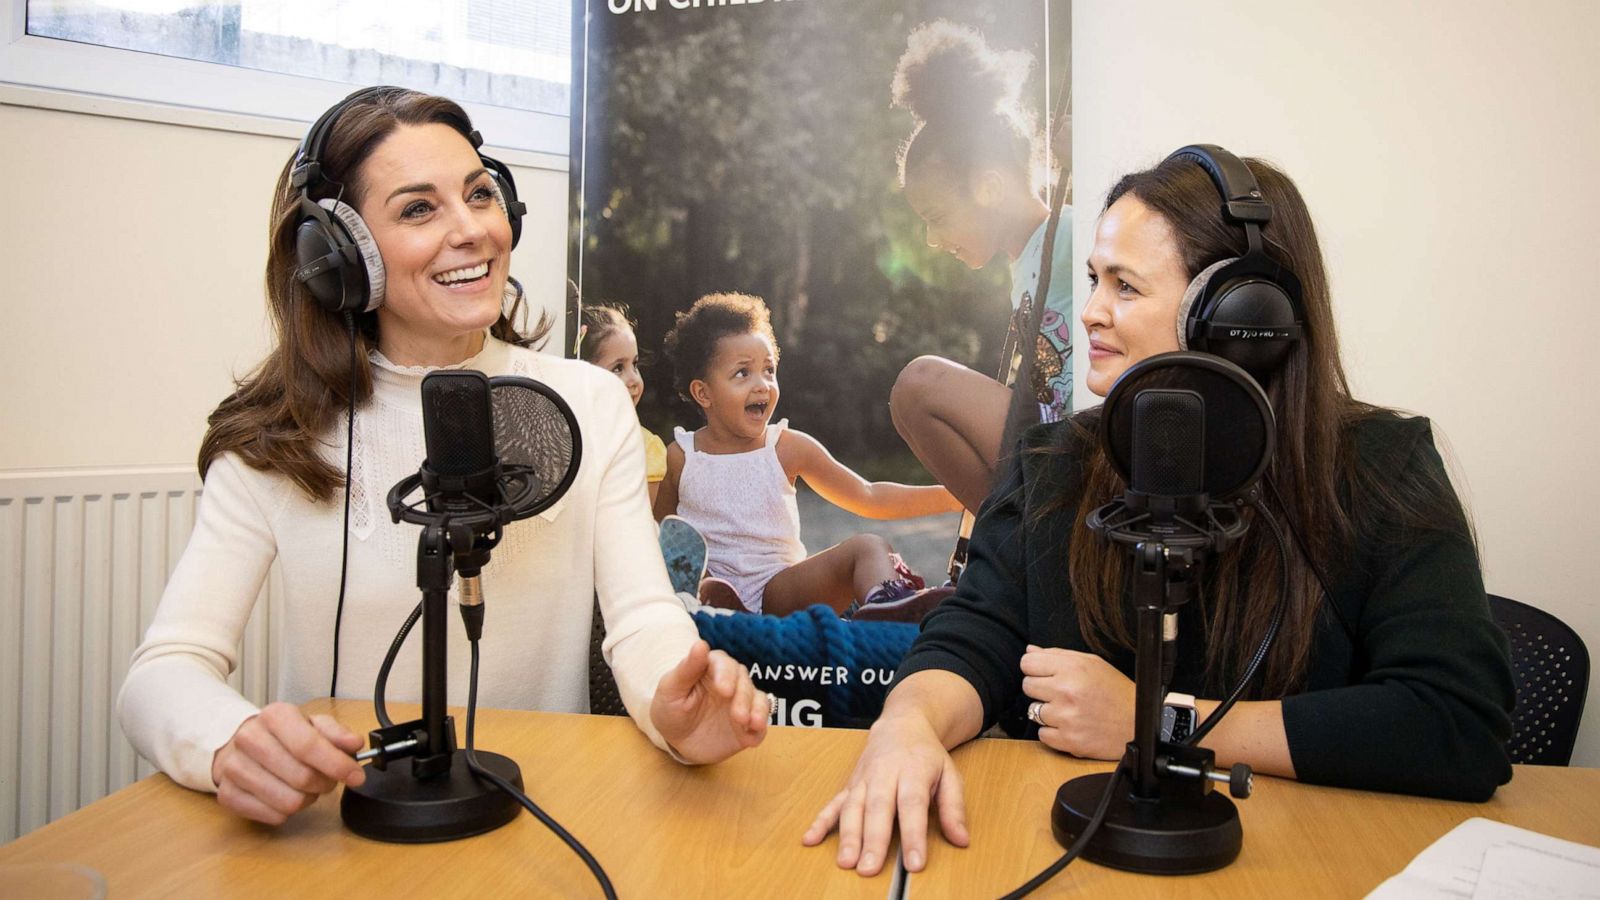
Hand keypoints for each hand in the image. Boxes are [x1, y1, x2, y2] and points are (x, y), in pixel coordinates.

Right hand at [210, 702, 366, 824]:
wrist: (238, 743)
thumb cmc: (282, 735)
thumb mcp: (311, 724)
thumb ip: (336, 733)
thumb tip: (355, 744)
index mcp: (275, 716)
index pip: (309, 746)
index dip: (337, 765)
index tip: (356, 776)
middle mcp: (250, 739)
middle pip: (302, 778)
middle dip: (325, 784)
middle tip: (327, 780)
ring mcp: (234, 768)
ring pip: (288, 802)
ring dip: (307, 799)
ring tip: (304, 787)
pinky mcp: (227, 794)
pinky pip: (272, 816)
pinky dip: (287, 811)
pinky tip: (284, 794)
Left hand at [650, 640, 768, 763]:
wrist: (676, 740)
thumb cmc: (670, 709)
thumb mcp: (670, 690)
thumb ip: (687, 669)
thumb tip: (701, 644)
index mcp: (712, 668)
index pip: (724, 664)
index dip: (726, 675)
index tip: (724, 690)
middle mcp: (732, 682)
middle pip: (744, 681)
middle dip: (743, 697)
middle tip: (737, 715)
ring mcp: (742, 702)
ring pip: (758, 698)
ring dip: (757, 710)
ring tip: (752, 723)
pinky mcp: (749, 723)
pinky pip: (761, 722)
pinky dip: (761, 728)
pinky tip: (753, 737)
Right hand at [802, 713, 967, 876]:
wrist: (901, 723)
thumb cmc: (926, 754)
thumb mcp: (950, 774)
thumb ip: (954, 808)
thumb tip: (962, 840)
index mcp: (913, 771)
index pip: (913, 806)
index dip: (913, 836)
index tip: (913, 863)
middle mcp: (885, 773)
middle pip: (877, 808)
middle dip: (873, 840)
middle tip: (869, 869)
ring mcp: (863, 779)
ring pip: (853, 807)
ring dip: (847, 835)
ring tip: (846, 862)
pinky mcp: (850, 784)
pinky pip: (833, 803)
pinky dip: (820, 821)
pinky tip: (810, 839)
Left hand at [1020, 645, 1134, 759]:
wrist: (1138, 724)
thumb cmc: (1115, 692)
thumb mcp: (1092, 663)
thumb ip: (1058, 655)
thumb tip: (1030, 651)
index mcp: (1072, 669)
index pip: (1027, 663)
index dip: (1035, 668)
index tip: (1046, 674)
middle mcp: (1067, 691)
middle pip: (1027, 686)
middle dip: (1041, 689)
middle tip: (1061, 693)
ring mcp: (1066, 717)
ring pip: (1033, 711)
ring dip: (1048, 712)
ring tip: (1069, 710)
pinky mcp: (1068, 740)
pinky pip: (1042, 734)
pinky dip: (1053, 732)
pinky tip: (1071, 725)